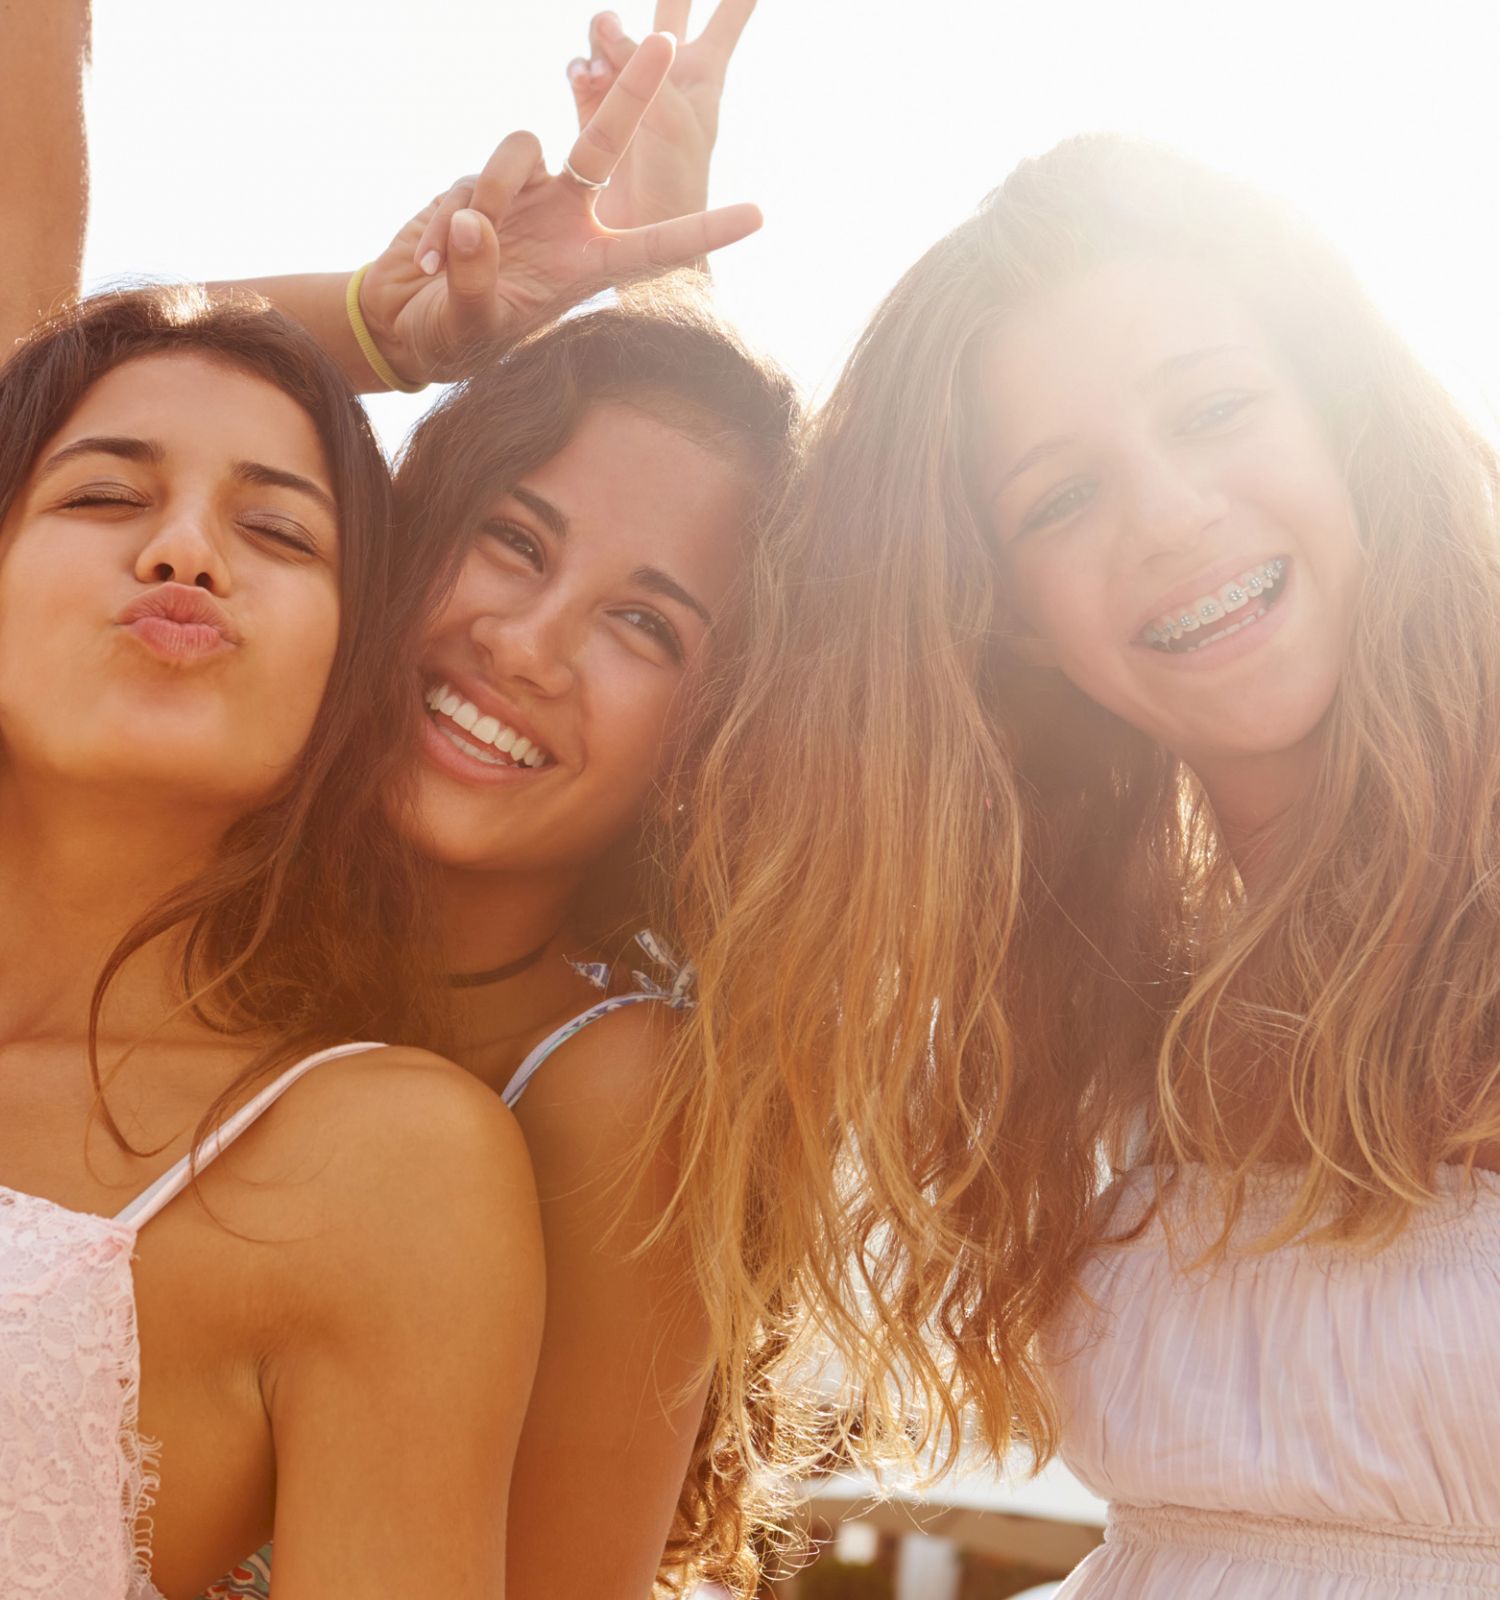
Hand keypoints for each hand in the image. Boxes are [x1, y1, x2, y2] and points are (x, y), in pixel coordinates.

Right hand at [358, 32, 759, 385]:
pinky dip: (444, 221)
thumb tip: (474, 222)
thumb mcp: (467, 324)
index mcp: (587, 265)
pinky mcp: (482, 184)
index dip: (703, 229)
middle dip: (633, 92)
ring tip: (450, 256)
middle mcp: (567, 222)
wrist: (407, 323)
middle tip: (666, 41)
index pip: (655, 244)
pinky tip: (427, 263)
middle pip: (605, 142)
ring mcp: (526, 197)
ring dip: (486, 195)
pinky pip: (470, 178)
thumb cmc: (451, 340)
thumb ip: (475, 276)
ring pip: (520, 148)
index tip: (758, 214)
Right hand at [566, 2, 757, 229]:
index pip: (728, 18)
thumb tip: (605, 24)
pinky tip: (585, 78)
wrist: (642, 242)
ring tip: (605, 52)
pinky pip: (582, 72)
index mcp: (703, 76)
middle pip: (670, 10)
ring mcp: (627, 92)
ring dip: (605, 34)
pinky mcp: (592, 114)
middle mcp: (667, 77)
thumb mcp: (669, 113)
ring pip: (611, 35)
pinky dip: (580, 68)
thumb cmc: (674, 181)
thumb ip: (639, 59)